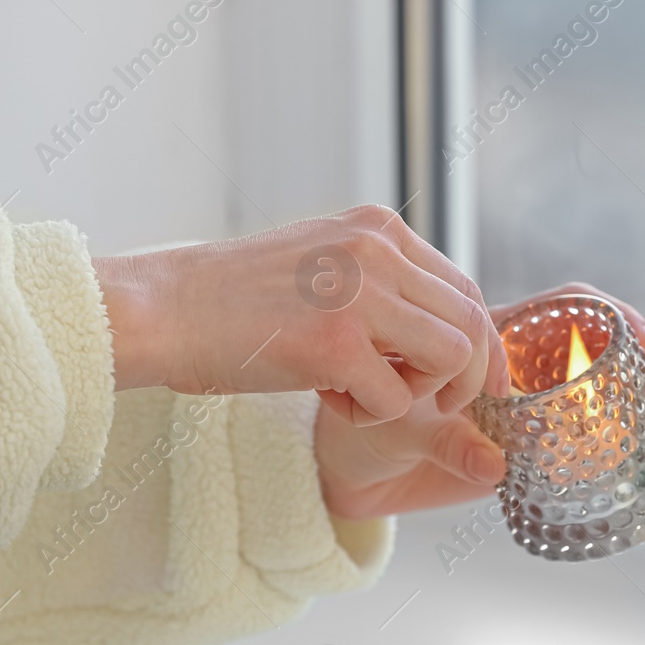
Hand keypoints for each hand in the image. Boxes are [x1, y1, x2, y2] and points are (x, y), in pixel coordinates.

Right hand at [93, 205, 509, 423]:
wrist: (161, 309)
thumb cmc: (233, 300)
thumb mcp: (321, 262)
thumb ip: (380, 279)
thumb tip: (440, 324)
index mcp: (377, 228)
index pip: (464, 286)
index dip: (483, 342)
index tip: (482, 383)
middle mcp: (376, 250)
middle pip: (470, 322)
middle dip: (465, 378)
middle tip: (435, 406)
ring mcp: (358, 294)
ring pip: (449, 359)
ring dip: (419, 395)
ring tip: (367, 394)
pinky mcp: (333, 344)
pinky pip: (396, 402)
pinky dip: (370, 416)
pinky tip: (327, 400)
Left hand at [316, 282, 644, 519]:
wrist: (351, 468)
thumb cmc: (365, 425)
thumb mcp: (398, 425)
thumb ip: (445, 443)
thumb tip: (494, 465)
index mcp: (490, 335)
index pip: (564, 307)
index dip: (610, 319)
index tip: (642, 341)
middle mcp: (520, 363)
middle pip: (602, 343)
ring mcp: (533, 401)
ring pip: (605, 383)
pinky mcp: (536, 441)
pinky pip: (592, 427)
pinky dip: (631, 429)